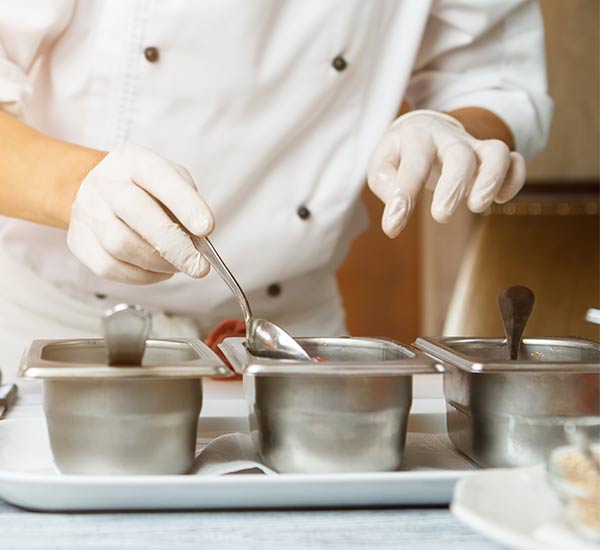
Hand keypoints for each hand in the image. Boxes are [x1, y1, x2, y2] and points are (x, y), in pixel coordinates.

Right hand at [67, 144, 213, 283]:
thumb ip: (188, 205)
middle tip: (199, 267)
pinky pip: (110, 267)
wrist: (101, 195)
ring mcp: (86, 211)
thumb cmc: (147, 191)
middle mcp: (104, 182)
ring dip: (158, 263)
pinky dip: (140, 276)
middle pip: (136, 213)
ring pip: (122, 245)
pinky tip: (156, 270)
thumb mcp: (172, 182)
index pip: (159, 177)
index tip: (207, 228)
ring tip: (178, 265)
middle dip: (174, 245)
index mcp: (132, 160)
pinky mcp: (78, 241)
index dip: (185, 203)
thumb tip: (200, 240)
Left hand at [367, 110, 525, 236]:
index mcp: (417, 136)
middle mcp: (448, 138)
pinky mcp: (491, 157)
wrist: (425, 128)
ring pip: (495, 152)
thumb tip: (397, 208)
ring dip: (491, 179)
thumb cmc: (400, 155)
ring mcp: (473, 146)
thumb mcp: (381, 164)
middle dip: (454, 186)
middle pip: (460, 154)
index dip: (404, 195)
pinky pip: (514, 161)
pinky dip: (514, 179)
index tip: (393, 226)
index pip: (414, 163)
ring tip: (477, 207)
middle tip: (440, 216)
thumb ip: (384, 183)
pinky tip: (501, 200)